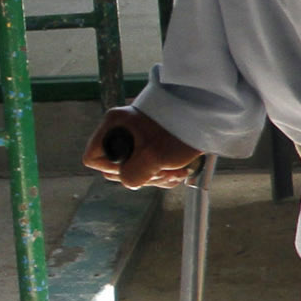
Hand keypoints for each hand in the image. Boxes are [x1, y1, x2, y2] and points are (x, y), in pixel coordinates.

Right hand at [86, 106, 203, 187]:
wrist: (208, 118)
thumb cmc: (180, 132)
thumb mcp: (154, 156)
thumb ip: (132, 174)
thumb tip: (128, 182)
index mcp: (115, 125)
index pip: (93, 158)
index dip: (111, 170)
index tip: (133, 168)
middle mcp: (122, 130)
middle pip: (116, 169)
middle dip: (141, 176)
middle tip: (162, 170)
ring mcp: (136, 138)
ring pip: (136, 171)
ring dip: (156, 177)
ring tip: (176, 171)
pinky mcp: (151, 145)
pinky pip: (149, 168)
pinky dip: (164, 173)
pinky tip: (179, 170)